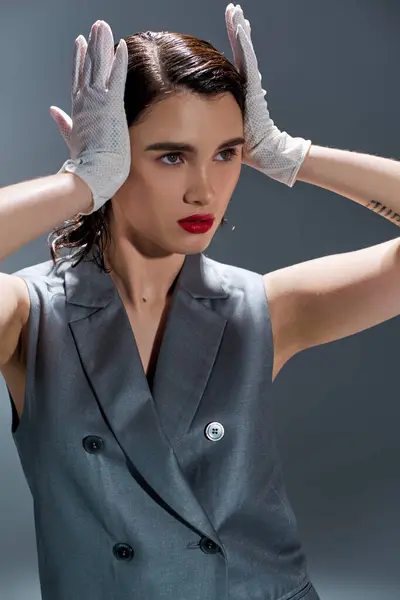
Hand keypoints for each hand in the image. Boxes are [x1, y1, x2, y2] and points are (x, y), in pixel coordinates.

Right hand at [50, 20, 129, 213]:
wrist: (94, 173)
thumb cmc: (87, 162)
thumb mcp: (72, 138)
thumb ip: (63, 123)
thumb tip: (53, 111)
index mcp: (78, 109)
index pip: (79, 78)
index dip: (80, 59)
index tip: (80, 42)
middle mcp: (86, 101)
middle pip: (89, 67)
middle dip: (93, 45)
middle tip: (97, 26)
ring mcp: (98, 102)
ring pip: (100, 66)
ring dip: (103, 45)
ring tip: (104, 26)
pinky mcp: (111, 106)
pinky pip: (116, 78)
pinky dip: (118, 61)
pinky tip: (122, 45)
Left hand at [225, 4, 311, 186]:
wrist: (264, 151)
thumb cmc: (245, 145)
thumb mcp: (226, 127)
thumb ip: (217, 120)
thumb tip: (201, 120)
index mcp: (239, 92)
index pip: (233, 63)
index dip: (230, 45)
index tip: (230, 27)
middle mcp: (248, 84)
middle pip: (240, 51)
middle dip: (236, 29)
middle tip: (232, 9)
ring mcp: (253, 84)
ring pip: (244, 51)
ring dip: (239, 31)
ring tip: (235, 11)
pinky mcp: (254, 86)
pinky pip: (247, 60)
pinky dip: (243, 44)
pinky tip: (241, 27)